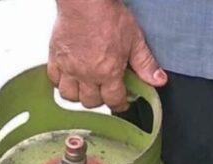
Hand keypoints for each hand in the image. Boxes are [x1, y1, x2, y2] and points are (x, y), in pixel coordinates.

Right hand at [48, 0, 166, 111]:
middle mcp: (86, 74)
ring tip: (85, 88)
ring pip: (69, 96)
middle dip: (99, 100)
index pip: (113, 100)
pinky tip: (68, 77)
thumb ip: (145, 63)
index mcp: (108, 72)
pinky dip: (61, 82)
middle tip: (104, 92)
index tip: (121, 102)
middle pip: (90, 102)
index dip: (119, 104)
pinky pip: (54, 80)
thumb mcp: (134, 39)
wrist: (85, 1)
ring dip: (78, 96)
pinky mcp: (55, 59)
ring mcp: (69, 68)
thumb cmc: (108, 16)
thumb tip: (159, 81)